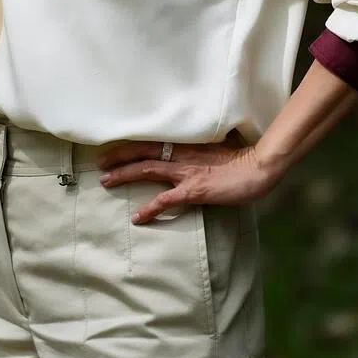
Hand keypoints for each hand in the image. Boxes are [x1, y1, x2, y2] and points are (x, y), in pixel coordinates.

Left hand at [96, 130, 279, 224]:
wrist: (257, 167)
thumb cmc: (242, 156)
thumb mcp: (218, 144)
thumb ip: (202, 144)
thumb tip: (196, 143)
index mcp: (187, 143)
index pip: (153, 140)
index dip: (132, 143)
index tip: (116, 145)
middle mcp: (181, 154)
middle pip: (142, 152)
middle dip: (119, 156)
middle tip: (100, 162)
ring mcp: (185, 172)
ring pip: (146, 170)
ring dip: (124, 174)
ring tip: (106, 181)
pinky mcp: (193, 190)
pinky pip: (165, 200)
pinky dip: (149, 208)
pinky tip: (137, 217)